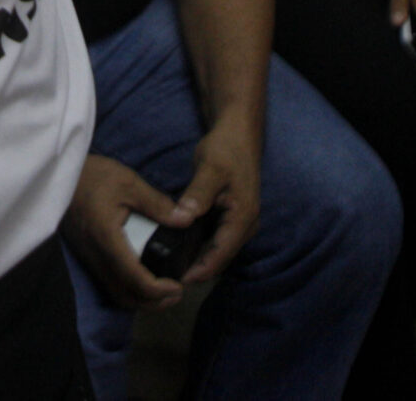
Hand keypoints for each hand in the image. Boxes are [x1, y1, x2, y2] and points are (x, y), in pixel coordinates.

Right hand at [62, 155, 186, 311]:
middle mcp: (96, 256)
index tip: (178, 286)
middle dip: (154, 303)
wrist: (60, 175)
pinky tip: (142, 279)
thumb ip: (158, 204)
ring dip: (141, 300)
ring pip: (116, 294)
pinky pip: (109, 284)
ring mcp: (90, 259)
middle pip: (125, 297)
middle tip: (176, 293)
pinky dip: (129, 290)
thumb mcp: (129, 183)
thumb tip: (186, 218)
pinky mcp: (87, 257)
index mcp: (107, 240)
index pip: (135, 279)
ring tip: (164, 291)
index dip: (159, 290)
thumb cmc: (93, 176)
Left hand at [173, 117, 262, 286]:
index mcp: (243, 217)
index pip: (221, 253)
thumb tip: (184, 218)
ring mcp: (239, 222)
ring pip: (218, 250)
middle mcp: (245, 225)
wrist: (238, 134)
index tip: (180, 281)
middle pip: (221, 257)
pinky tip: (180, 249)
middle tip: (170, 280)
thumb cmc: (226, 149)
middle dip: (199, 270)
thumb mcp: (210, 168)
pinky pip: (215, 239)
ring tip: (172, 269)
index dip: (201, 270)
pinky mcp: (231, 218)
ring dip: (199, 260)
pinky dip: (200, 246)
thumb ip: (198, 194)